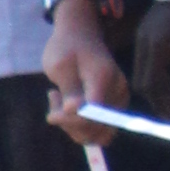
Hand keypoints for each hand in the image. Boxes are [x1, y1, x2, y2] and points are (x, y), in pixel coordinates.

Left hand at [47, 0, 125, 135]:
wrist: (80, 36)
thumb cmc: (66, 48)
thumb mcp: (59, 65)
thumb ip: (68, 90)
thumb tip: (74, 112)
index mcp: (103, 79)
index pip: (93, 114)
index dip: (70, 120)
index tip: (51, 114)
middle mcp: (117, 92)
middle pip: (96, 129)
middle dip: (69, 124)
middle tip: (54, 101)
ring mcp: (118, 101)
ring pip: (95, 134)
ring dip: (71, 125)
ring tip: (58, 100)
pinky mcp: (113, 107)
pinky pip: (95, 129)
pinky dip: (77, 124)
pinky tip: (65, 104)